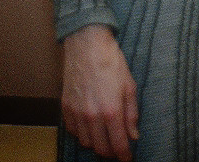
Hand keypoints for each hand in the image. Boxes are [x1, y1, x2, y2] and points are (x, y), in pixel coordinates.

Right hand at [59, 25, 137, 160]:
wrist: (86, 47)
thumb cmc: (112, 63)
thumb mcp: (129, 86)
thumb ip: (132, 113)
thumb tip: (133, 135)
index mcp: (111, 111)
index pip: (117, 144)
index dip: (123, 155)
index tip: (127, 158)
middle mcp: (91, 116)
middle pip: (100, 148)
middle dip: (110, 152)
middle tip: (118, 148)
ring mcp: (76, 113)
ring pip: (85, 142)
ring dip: (96, 144)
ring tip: (105, 137)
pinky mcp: (65, 108)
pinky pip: (73, 131)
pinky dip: (82, 134)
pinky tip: (91, 127)